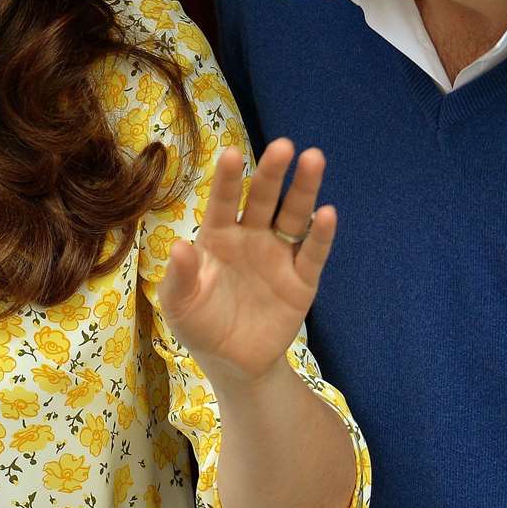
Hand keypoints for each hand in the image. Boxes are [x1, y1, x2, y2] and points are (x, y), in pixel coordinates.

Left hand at [157, 139, 335, 382]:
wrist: (233, 362)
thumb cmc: (200, 324)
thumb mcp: (180, 305)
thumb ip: (179, 277)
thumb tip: (181, 248)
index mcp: (217, 238)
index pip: (222, 202)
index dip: (227, 180)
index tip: (231, 153)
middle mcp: (250, 238)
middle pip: (263, 199)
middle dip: (272, 173)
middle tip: (282, 145)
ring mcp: (278, 256)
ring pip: (293, 216)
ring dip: (304, 189)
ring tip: (314, 159)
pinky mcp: (301, 280)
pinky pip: (312, 253)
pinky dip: (320, 235)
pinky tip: (327, 214)